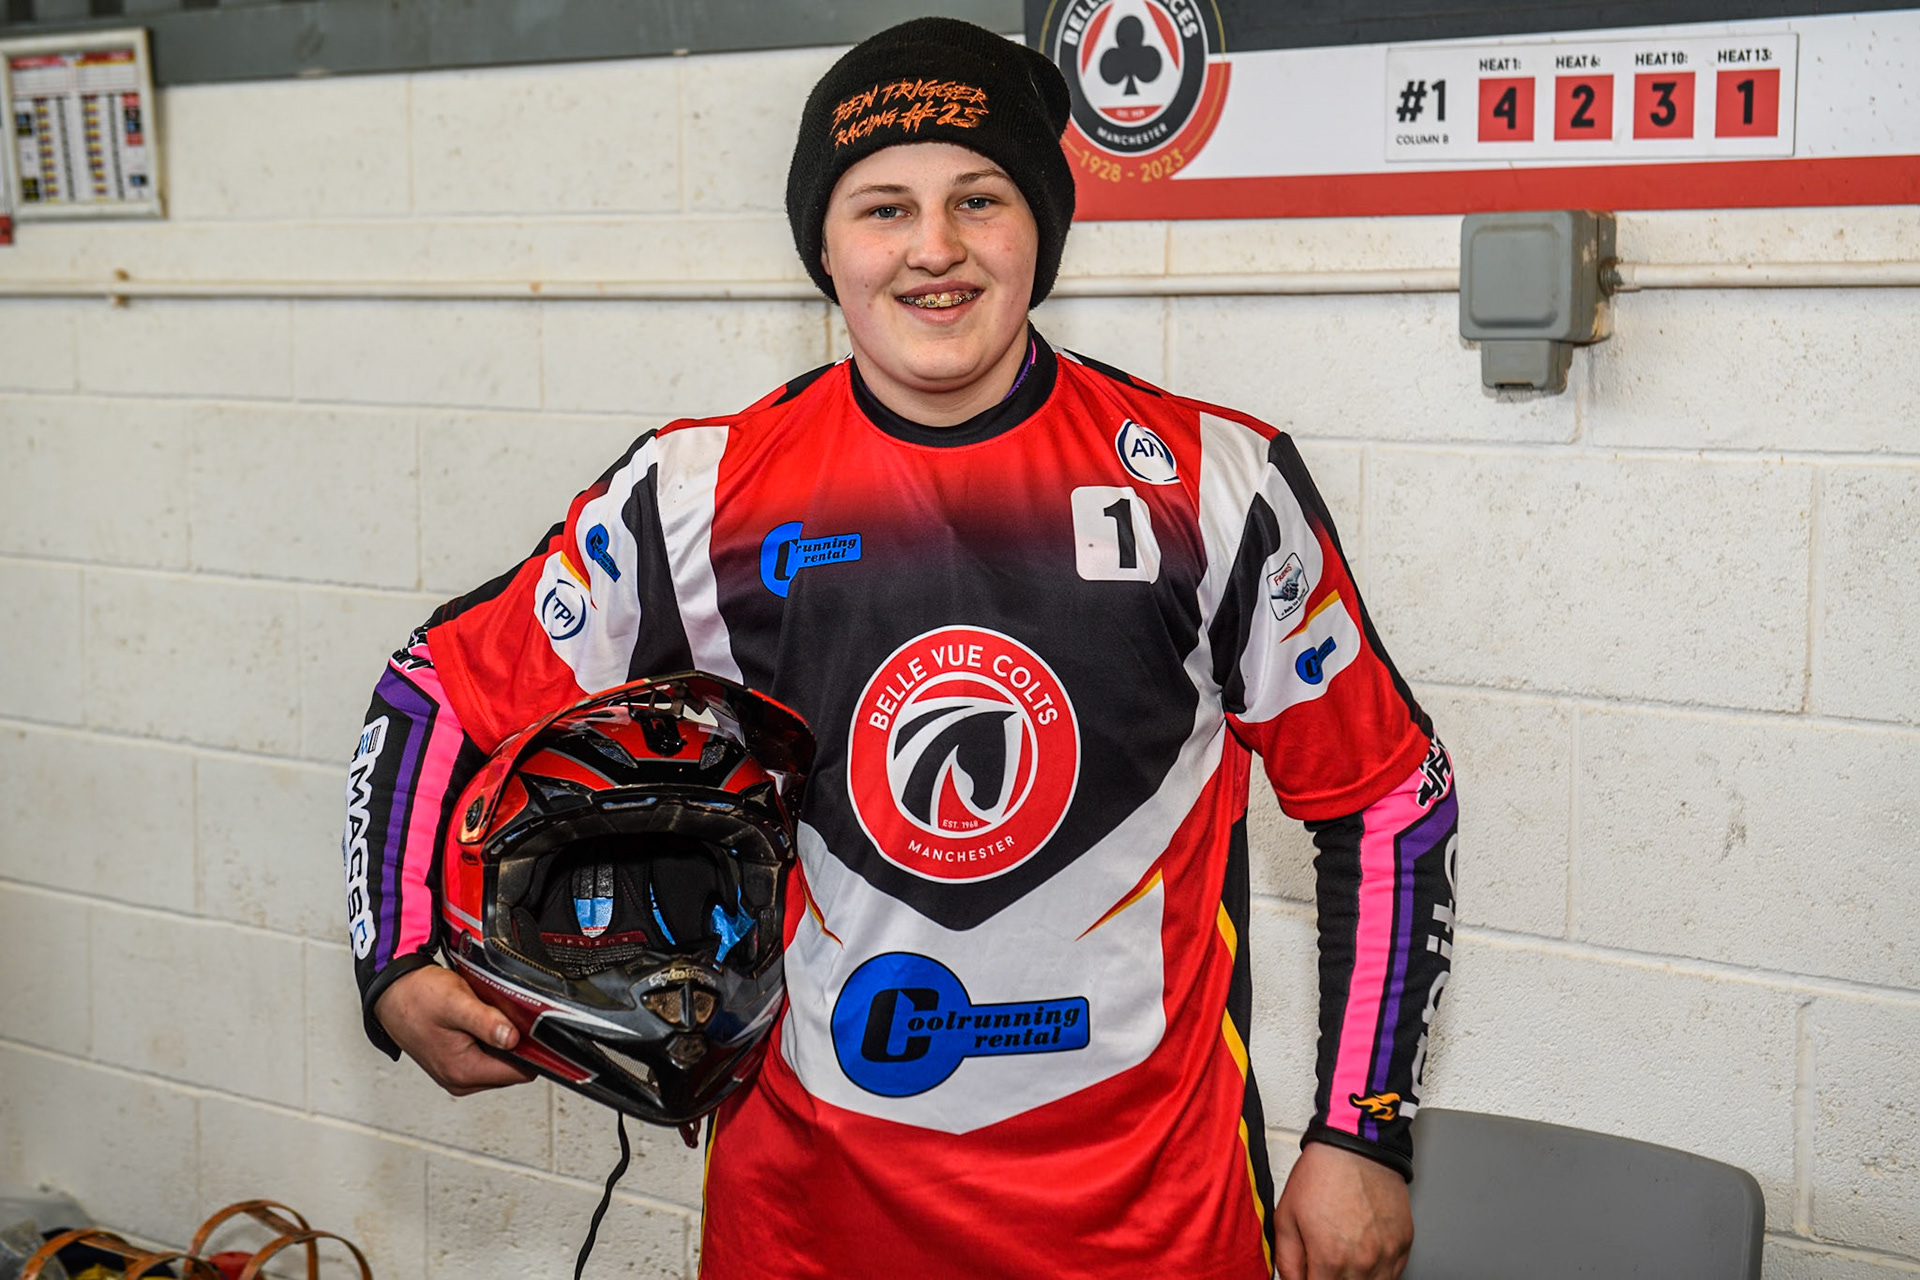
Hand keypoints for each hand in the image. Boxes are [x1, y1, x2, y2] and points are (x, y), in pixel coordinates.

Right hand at [373, 964, 536, 1095]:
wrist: (392, 993)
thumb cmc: (417, 997)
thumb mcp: (456, 1003)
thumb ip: (486, 1022)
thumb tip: (513, 1039)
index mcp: (463, 1072)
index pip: (520, 1073)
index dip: (532, 1049)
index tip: (530, 1026)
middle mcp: (461, 1080)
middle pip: (513, 1069)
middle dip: (517, 1044)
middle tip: (506, 1014)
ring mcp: (457, 1074)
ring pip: (501, 1062)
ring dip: (503, 1041)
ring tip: (489, 1015)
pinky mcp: (455, 1064)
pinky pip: (488, 1057)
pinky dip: (491, 1040)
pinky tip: (482, 1021)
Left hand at [1274, 1140, 1412, 1279]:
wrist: (1356, 1146)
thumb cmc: (1321, 1174)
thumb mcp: (1286, 1216)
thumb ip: (1287, 1260)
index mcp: (1330, 1258)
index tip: (1309, 1274)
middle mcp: (1363, 1262)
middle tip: (1324, 1265)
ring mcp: (1387, 1254)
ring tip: (1343, 1260)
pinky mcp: (1404, 1244)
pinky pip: (1392, 1274)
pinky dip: (1377, 1272)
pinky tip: (1363, 1255)